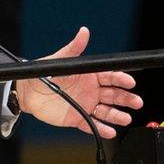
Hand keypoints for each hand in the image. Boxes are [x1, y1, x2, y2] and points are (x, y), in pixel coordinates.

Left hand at [15, 27, 142, 138]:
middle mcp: (91, 91)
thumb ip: (73, 48)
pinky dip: (101, 128)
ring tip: (126, 118)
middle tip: (136, 102)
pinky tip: (110, 131)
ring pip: (106, 111)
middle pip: (113, 95)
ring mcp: (85, 105)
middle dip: (126, 98)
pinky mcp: (77, 118)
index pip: (110, 77)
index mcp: (89, 76)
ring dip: (117, 115)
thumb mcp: (60, 60)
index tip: (130, 82)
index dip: (121, 79)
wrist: (27, 92)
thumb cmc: (43, 73)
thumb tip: (83, 32)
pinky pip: (92, 124)